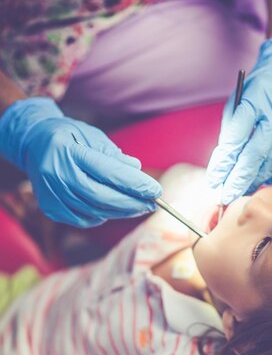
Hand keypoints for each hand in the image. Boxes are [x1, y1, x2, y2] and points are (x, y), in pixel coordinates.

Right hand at [0, 98, 161, 226]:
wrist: (31, 142)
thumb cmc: (68, 136)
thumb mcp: (91, 135)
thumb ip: (114, 154)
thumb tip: (137, 170)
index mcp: (69, 151)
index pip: (109, 172)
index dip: (135, 184)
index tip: (156, 191)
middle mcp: (57, 174)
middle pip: (102, 197)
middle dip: (131, 203)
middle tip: (152, 204)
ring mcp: (50, 193)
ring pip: (94, 211)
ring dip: (120, 212)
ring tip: (137, 207)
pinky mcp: (49, 207)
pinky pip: (82, 219)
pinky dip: (100, 217)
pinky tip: (111, 209)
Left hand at [207, 38, 271, 203]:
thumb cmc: (258, 91)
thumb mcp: (238, 103)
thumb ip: (231, 134)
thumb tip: (223, 168)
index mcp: (255, 99)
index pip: (236, 136)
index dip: (224, 162)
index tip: (214, 180)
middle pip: (256, 153)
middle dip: (239, 178)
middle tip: (227, 195)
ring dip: (257, 179)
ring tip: (243, 188)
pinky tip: (267, 177)